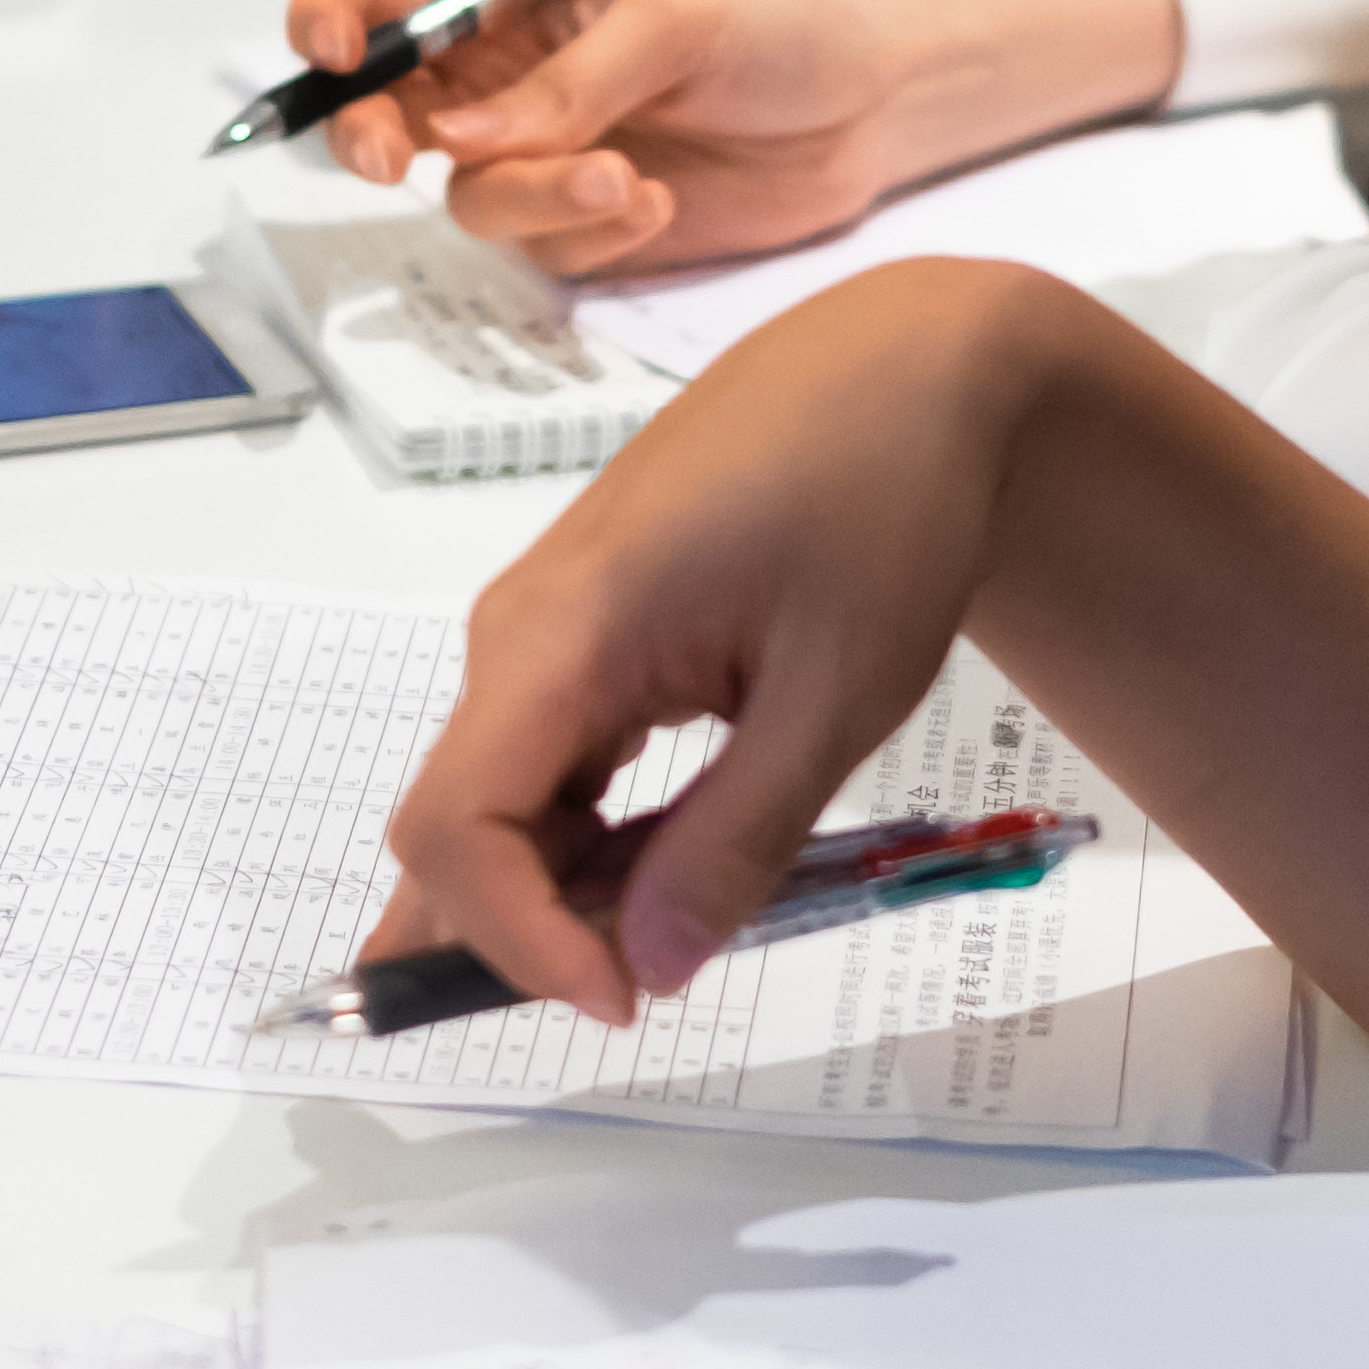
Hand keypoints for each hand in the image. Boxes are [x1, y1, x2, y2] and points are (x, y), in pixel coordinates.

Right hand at [281, 0, 917, 274]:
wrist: (866, 100)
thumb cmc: (776, 21)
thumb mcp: (672, 21)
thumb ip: (565, 83)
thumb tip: (463, 139)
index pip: (381, 0)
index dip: (328, 23)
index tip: (330, 55)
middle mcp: (503, 82)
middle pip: (380, 116)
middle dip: (365, 138)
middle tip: (389, 159)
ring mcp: (539, 159)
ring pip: (469, 199)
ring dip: (536, 194)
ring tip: (626, 177)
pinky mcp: (585, 227)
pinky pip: (545, 248)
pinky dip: (597, 233)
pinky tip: (661, 200)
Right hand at [369, 261, 1068, 1016]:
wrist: (910, 369)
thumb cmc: (882, 503)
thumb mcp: (835, 693)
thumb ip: (738, 840)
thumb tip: (654, 968)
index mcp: (561, 632)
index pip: (458, 828)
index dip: (516, 940)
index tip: (626, 999)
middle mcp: (521, 631)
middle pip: (458, 824)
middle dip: (522, 931)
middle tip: (645, 993)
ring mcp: (549, 628)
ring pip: (503, 798)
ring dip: (561, 889)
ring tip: (673, 935)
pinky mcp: (590, 630)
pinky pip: (551, 759)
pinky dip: (591, 835)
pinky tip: (668, 868)